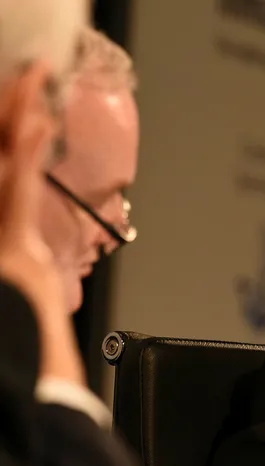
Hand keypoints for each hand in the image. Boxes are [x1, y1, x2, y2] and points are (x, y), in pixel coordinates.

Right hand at [0, 61, 84, 384]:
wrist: (26, 387)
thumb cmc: (34, 361)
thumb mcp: (41, 316)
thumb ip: (44, 291)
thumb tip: (54, 292)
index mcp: (9, 250)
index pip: (7, 181)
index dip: (12, 141)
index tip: (25, 106)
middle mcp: (2, 239)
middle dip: (8, 116)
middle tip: (28, 75)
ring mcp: (2, 242)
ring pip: (2, 168)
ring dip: (18, 120)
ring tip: (34, 79)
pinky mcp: (11, 251)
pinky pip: (17, 193)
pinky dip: (27, 154)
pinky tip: (40, 121)